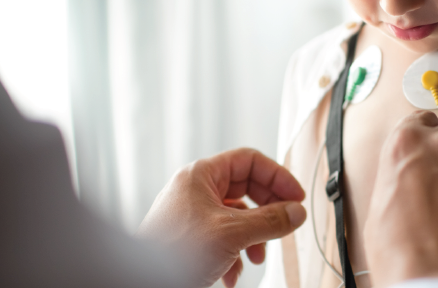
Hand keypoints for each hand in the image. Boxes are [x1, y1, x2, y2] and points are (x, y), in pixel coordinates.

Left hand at [136, 148, 305, 287]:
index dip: (277, 177)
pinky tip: (232, 274)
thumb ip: (270, 221)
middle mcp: (196, 190)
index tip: (296, 198)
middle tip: (285, 225)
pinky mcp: (191, 238)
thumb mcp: (232, 233)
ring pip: (237, 218)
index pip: (249, 161)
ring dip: (253, 238)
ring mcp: (192, 214)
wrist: (142, 281)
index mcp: (201, 175)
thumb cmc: (173, 251)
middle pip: (246, 189)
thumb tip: (296, 213)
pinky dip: (234, 256)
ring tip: (257, 256)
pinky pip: (224, 238)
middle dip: (267, 212)